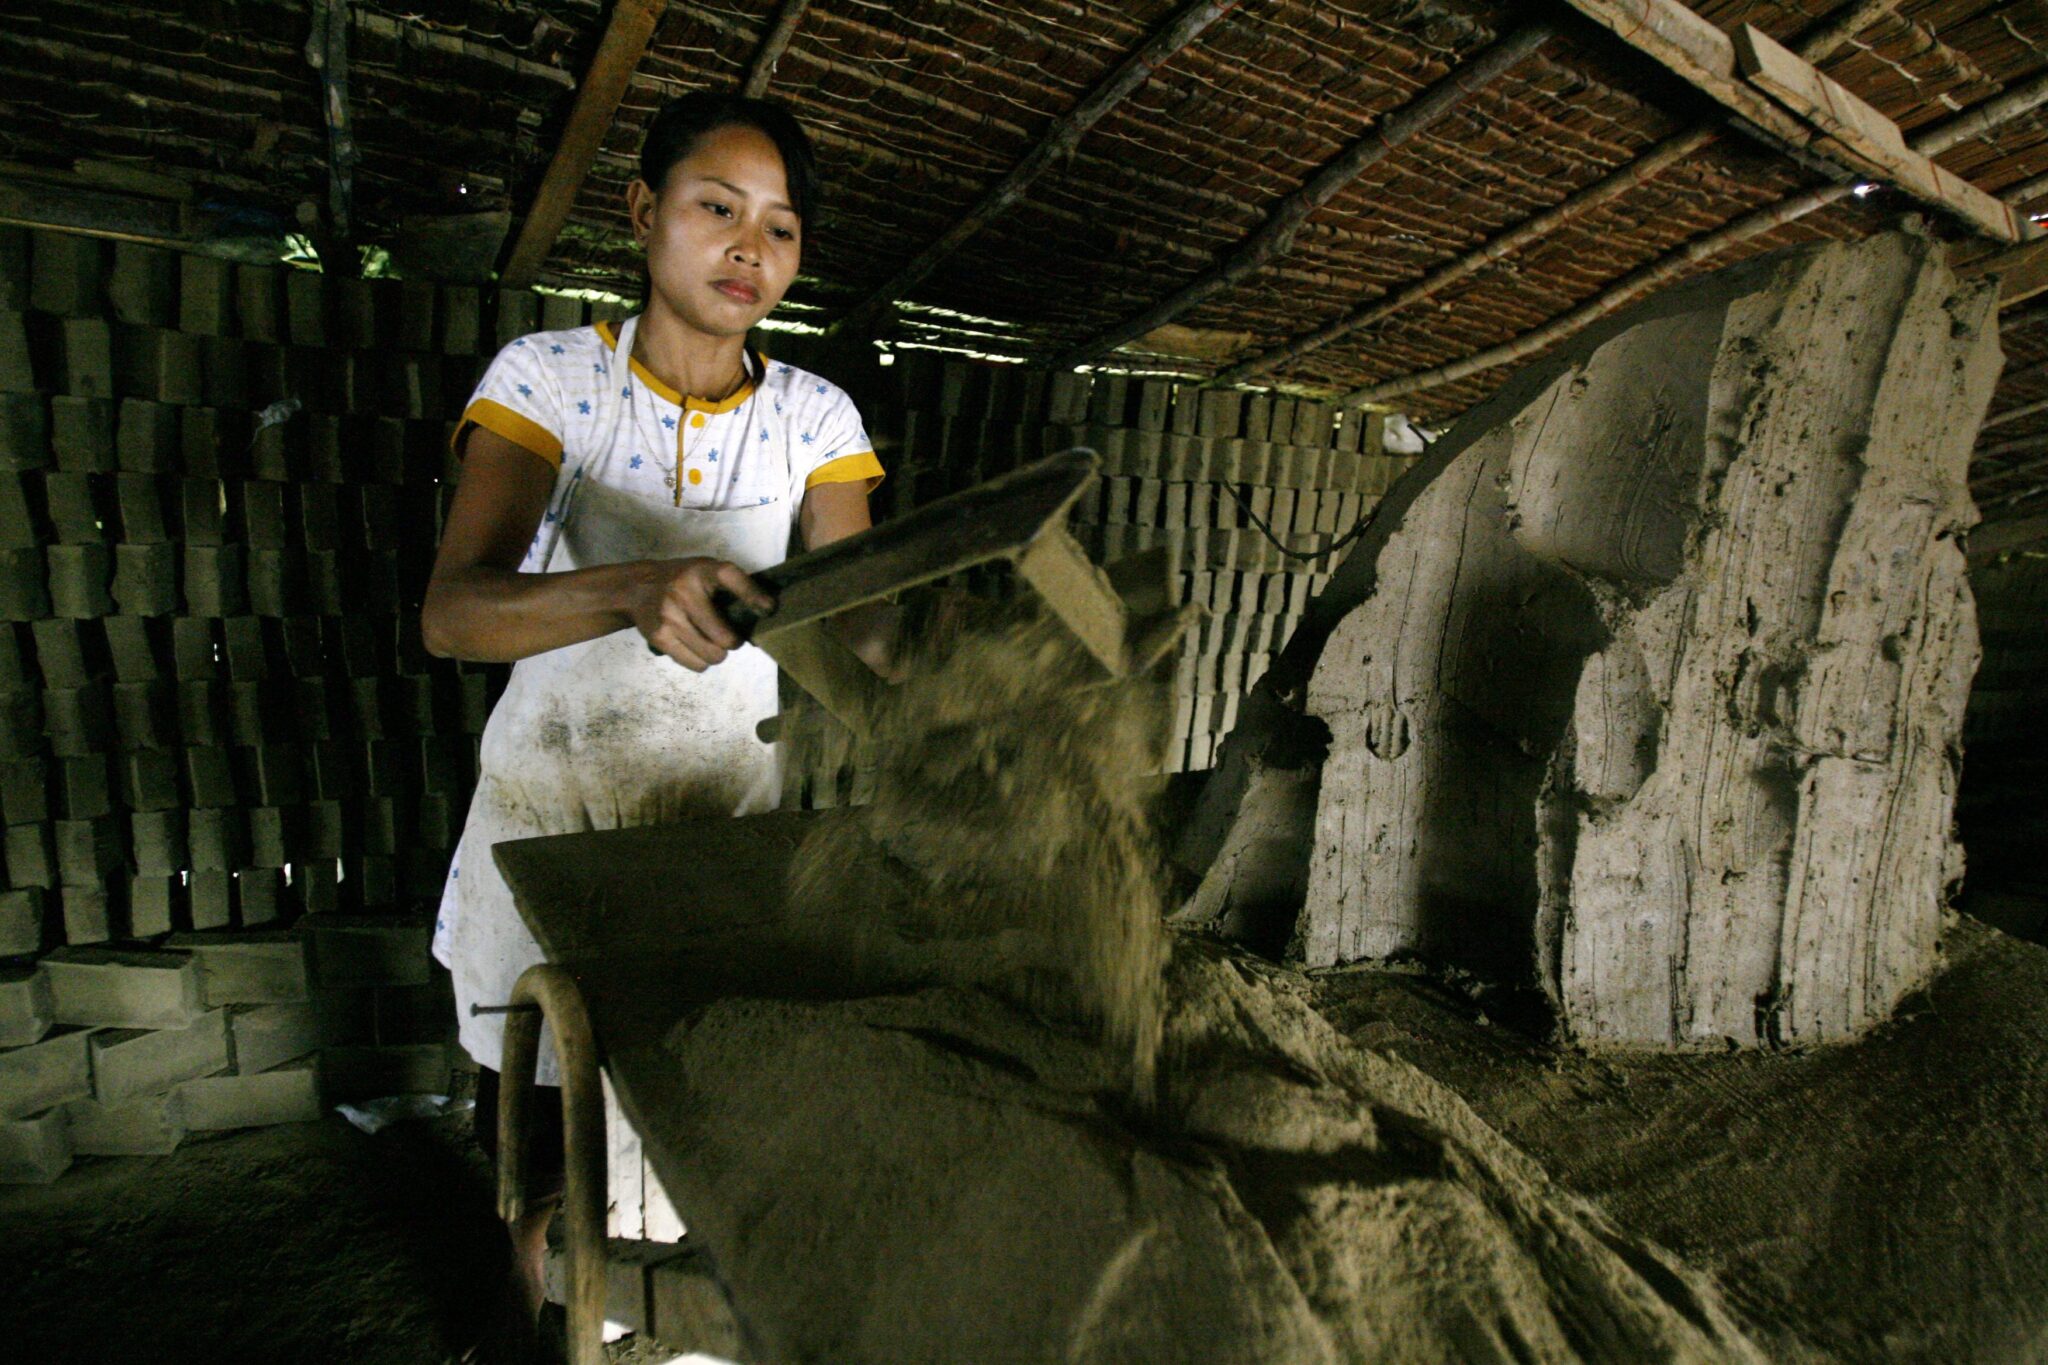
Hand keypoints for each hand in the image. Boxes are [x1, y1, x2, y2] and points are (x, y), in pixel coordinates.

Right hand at [630, 558, 775, 671]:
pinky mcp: (659, 636)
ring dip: (717, 654)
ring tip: (710, 642)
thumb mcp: (705, 571)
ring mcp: (670, 615)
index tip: (768, 609)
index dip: (753, 596)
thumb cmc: (683, 581)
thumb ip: (730, 588)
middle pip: (726, 637)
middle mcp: (685, 591)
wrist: (638, 588)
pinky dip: (700, 661)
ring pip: (713, 655)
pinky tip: (694, 647)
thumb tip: (764, 615)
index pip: (732, 578)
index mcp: (702, 570)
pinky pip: (695, 664)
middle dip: (733, 641)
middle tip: (729, 637)